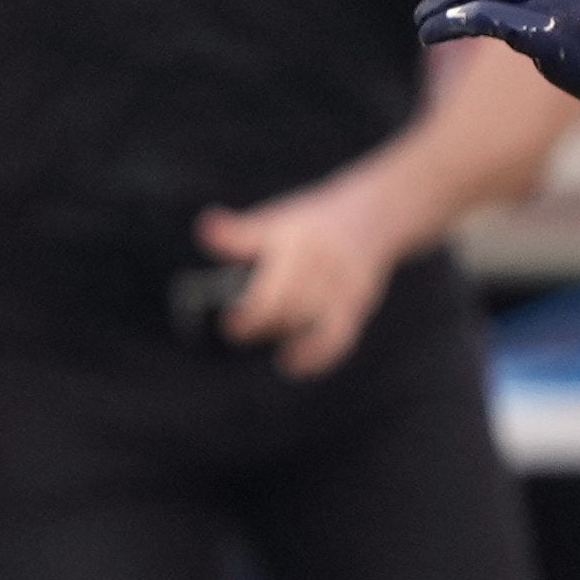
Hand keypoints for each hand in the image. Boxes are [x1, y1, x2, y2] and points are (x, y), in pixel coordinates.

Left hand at [191, 180, 403, 380]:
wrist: (373, 215)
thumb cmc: (312, 222)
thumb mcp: (276, 220)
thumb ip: (239, 234)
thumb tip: (205, 228)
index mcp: (299, 243)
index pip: (272, 290)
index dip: (249, 315)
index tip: (231, 326)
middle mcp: (325, 265)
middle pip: (293, 310)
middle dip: (264, 324)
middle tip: (241, 330)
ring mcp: (347, 285)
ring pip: (315, 326)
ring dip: (287, 336)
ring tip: (266, 342)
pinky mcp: (360, 303)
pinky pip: (339, 339)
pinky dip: (316, 357)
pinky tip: (292, 364)